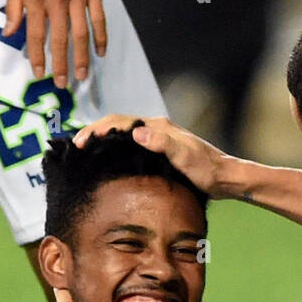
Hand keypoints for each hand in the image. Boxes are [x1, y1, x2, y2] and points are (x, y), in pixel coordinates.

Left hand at [4, 0, 105, 88]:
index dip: (37, 56)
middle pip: (60, 40)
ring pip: (81, 33)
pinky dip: (101, 36)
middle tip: (63, 84)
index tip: (39, 73)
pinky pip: (99, 17)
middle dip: (61, 65)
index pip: (36, 35)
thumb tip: (10, 32)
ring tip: (82, 75)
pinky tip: (101, 52)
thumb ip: (14, 5)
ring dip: (82, 57)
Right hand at [72, 116, 239, 198]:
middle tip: (76, 146)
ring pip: (123, 134)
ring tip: (85, 151)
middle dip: (95, 132)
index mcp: (158, 127)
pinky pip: (131, 145)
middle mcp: (156, 129)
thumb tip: (137, 133)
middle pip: (118, 124)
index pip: (120, 122)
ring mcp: (158, 139)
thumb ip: (163, 143)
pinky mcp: (160, 151)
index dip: (98, 130)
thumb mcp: (185, 157)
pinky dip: (115, 147)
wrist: (225, 179)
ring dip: (103, 138)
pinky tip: (109, 160)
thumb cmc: (207, 170)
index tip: (82, 143)